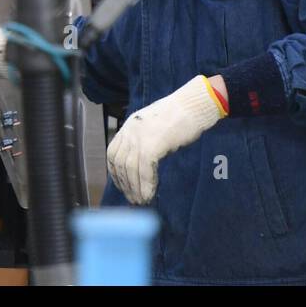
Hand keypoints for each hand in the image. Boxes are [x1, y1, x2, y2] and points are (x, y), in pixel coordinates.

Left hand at [107, 75, 225, 203]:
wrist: (192, 105)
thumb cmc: (179, 115)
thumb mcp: (154, 126)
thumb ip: (144, 139)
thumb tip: (142, 163)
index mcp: (130, 125)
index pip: (113, 152)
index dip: (115, 172)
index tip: (122, 186)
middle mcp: (130, 130)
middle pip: (120, 162)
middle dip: (125, 184)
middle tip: (133, 199)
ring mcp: (140, 136)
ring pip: (130, 169)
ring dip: (135, 188)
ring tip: (141, 201)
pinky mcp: (152, 144)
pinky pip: (145, 170)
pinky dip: (146, 185)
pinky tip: (150, 194)